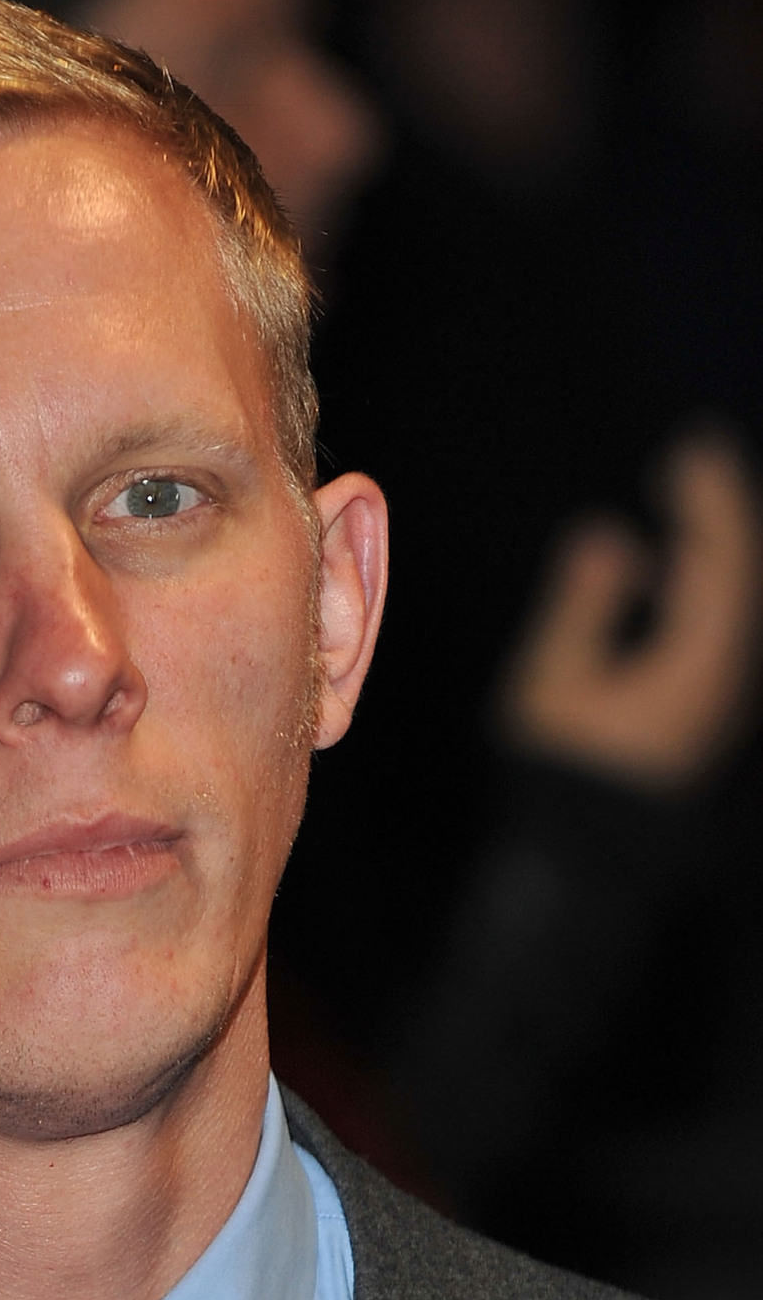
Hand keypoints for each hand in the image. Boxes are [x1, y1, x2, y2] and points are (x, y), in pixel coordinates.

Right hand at [498, 432, 762, 789]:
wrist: (583, 853)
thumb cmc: (564, 771)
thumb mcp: (557, 680)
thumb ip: (584, 603)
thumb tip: (606, 534)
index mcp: (701, 663)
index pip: (722, 560)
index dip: (710, 498)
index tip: (690, 447)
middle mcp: (729, 678)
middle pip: (742, 577)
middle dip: (721, 516)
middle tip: (692, 461)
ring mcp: (724, 698)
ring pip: (737, 605)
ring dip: (715, 552)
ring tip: (684, 509)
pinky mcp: (708, 712)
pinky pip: (723, 631)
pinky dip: (705, 590)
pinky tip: (670, 579)